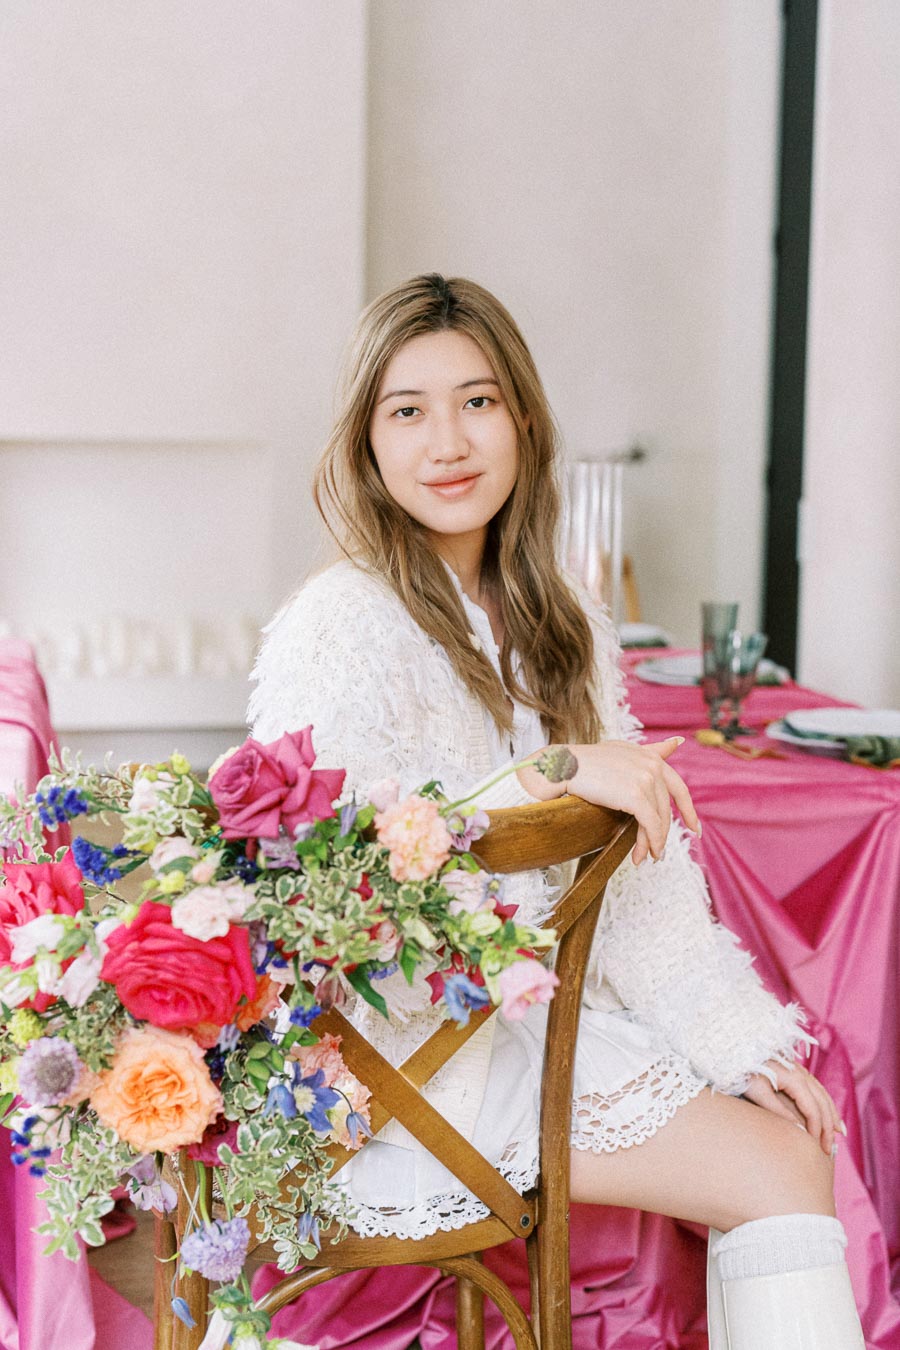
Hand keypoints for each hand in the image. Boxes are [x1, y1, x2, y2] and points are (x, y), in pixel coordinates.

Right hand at [519, 737, 699, 864]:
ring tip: (644, 858)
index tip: (695, 829)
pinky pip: (650, 825)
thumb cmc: (585, 762)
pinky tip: (642, 855)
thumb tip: (680, 741)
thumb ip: (652, 751)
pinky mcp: (636, 795)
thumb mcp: (623, 752)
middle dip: (661, 834)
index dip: (688, 810)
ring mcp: (645, 779)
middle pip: (665, 809)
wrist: (562, 767)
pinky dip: (649, 842)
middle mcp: (652, 765)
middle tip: (655, 854)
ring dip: (652, 843)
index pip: (678, 787)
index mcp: (649, 757)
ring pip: (658, 820)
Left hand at [743, 1061, 844, 1156]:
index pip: (813, 1109)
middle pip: (822, 1103)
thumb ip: (778, 1111)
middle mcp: (801, 1073)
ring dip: (832, 1114)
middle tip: (829, 1149)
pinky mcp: (794, 1070)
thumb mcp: (757, 1092)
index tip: (817, 1147)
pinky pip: (817, 1088)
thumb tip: (799, 1130)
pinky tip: (828, 1111)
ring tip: (839, 1133)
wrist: (735, 1048)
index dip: (817, 1129)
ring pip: (823, 1094)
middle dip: (828, 1127)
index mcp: (794, 1078)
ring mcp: (799, 1070)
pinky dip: (826, 1102)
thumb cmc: (743, 1070)